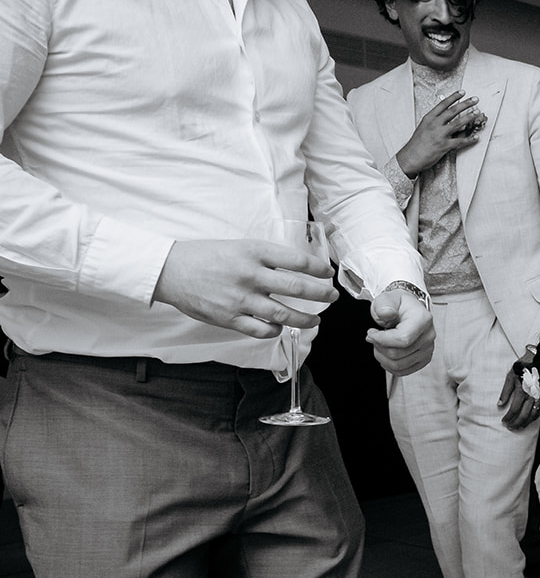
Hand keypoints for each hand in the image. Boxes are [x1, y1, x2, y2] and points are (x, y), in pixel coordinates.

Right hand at [153, 238, 337, 337]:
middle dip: (321, 294)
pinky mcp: (228, 318)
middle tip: (331, 297)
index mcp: (253, 251)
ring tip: (315, 320)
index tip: (327, 273)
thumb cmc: (206, 256)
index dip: (318, 269)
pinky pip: (261, 330)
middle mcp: (249, 274)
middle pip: (297, 288)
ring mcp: (239, 298)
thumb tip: (298, 268)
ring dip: (305, 319)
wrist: (170, 270)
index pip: (297, 260)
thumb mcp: (240, 246)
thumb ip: (266, 258)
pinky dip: (276, 330)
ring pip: (284, 314)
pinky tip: (280, 327)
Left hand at [366, 289, 434, 376]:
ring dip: (382, 357)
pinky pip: (403, 371)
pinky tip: (386, 353)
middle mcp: (429, 336)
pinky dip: (389, 365)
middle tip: (373, 337)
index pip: (402, 339)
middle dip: (379, 347)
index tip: (371, 333)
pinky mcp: (424, 359)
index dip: (382, 340)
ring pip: (398, 365)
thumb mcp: (386, 299)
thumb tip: (386, 313)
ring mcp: (428, 349)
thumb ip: (384, 305)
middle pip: (398, 354)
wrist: (407, 310)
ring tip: (379, 344)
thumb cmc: (397, 305)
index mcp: (423, 319)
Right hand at [396, 92, 484, 177]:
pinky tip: (476, 137)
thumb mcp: (423, 127)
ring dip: (469, 117)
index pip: (443, 104)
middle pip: (453, 111)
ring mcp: (440, 134)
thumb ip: (435, 121)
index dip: (454, 97)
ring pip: (458, 123)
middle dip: (466, 104)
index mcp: (429, 118)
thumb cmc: (417, 143)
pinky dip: (469, 139)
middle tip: (475, 99)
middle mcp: (435, 124)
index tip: (462, 92)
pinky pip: (460, 141)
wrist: (411, 156)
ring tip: (477, 112)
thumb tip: (446, 118)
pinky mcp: (444, 145)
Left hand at [498, 350, 539, 430]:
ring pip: (533, 415)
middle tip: (510, 427)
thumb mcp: (510, 375)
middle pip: (524, 415)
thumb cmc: (523, 366)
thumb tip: (499, 404)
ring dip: (525, 423)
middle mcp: (532, 395)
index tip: (504, 421)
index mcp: (522, 390)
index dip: (509, 417)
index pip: (514, 409)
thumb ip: (505, 391)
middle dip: (516, 423)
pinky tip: (529, 420)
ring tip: (519, 427)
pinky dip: (535, 417)